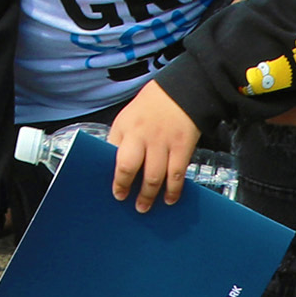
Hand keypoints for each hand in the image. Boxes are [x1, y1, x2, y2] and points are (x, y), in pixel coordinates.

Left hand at [107, 79, 201, 208]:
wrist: (182, 90)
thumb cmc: (152, 106)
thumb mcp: (128, 117)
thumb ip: (123, 140)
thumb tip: (118, 168)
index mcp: (125, 127)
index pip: (113, 155)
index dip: (113, 175)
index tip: (115, 191)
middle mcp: (141, 135)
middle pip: (129, 167)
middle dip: (126, 187)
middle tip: (126, 201)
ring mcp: (162, 142)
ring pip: (153, 176)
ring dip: (148, 195)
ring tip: (144, 206)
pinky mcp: (182, 146)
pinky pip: (176, 174)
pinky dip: (173, 190)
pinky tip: (170, 198)